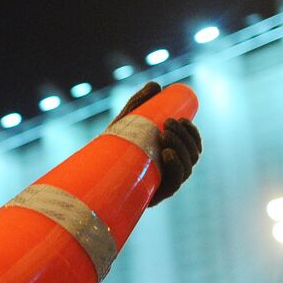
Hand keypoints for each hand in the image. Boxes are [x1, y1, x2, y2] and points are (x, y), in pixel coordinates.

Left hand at [113, 82, 202, 205]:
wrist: (89, 180)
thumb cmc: (110, 152)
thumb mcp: (124, 127)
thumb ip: (138, 106)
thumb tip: (155, 85)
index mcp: (171, 160)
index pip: (192, 148)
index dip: (192, 134)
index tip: (181, 119)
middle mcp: (170, 175)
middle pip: (191, 156)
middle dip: (185, 137)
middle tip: (168, 124)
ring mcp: (163, 187)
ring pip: (186, 168)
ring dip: (181, 149)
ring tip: (164, 135)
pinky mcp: (153, 198)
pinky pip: (173, 185)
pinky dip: (175, 168)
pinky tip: (168, 154)